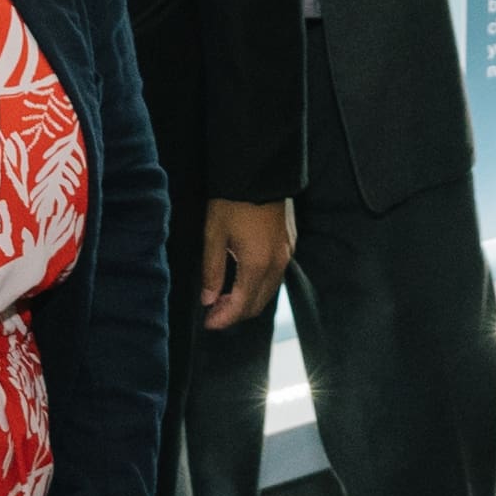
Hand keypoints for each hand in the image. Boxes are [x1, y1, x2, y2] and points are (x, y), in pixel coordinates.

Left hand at [198, 192, 293, 328]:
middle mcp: (276, 265)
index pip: (241, 306)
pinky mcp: (288, 244)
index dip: (223, 319)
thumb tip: (208, 299)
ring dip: (246, 300)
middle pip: (257, 304)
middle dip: (234, 313)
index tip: (208, 323)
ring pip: (268, 292)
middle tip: (212, 311)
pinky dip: (258, 287)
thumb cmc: (232, 201)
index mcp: (257, 265)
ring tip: (223, 297)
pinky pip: (274, 277)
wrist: (259, 172)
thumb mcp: (214, 235)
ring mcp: (285, 254)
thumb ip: (212, 271)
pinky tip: (241, 280)